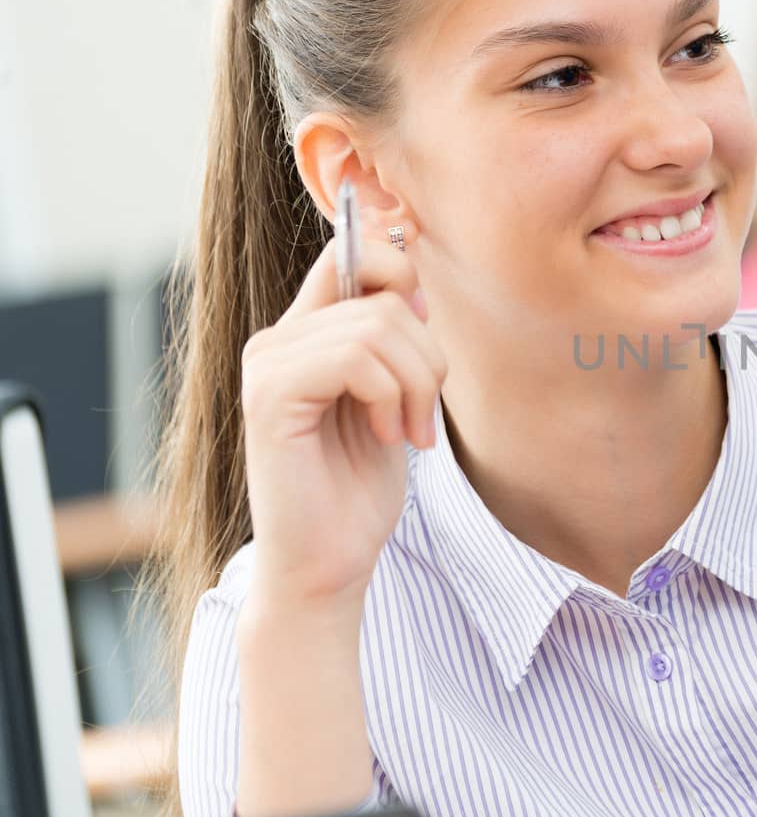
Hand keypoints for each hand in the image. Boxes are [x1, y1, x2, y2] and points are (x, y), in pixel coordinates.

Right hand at [239, 221, 446, 610]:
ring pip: (377, 325)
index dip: (400, 273)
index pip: (351, 253)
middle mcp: (278, 339)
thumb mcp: (393, 397)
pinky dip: (389, 396)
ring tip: (406, 431)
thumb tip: (413, 282)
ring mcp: (268, 364)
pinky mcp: (268, 396)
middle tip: (423, 415)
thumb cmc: (358, 488)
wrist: (329, 562)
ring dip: (416, 384)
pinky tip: (385, 436)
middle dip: (427, 355)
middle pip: (382, 292)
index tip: (424, 334)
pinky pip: (352, 357)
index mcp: (306, 333)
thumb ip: (393, 340)